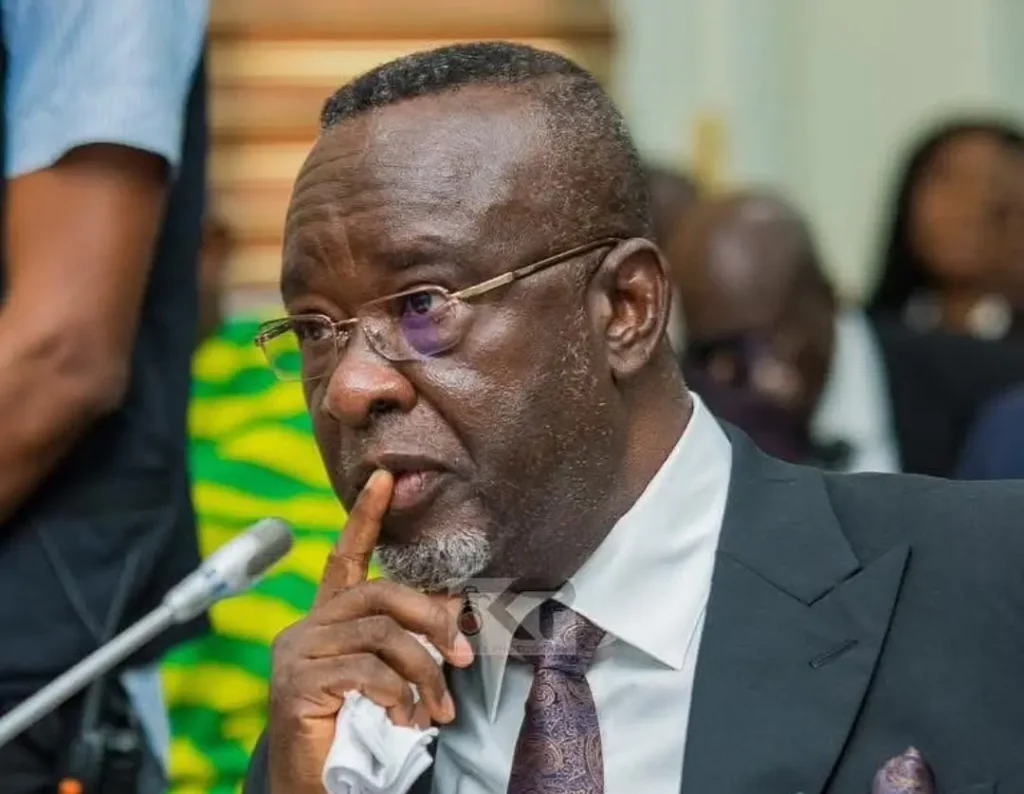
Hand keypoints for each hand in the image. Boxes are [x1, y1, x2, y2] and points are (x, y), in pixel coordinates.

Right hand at [266, 470, 474, 793]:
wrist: (313, 786)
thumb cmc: (354, 731)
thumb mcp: (390, 678)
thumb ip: (413, 640)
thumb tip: (455, 607)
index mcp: (329, 621)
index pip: (346, 557)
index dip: (366, 517)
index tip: (385, 479)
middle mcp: (307, 628)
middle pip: (380, 594)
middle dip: (432, 621)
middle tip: (464, 657)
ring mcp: (298, 654)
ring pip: (383, 635)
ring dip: (425, 673)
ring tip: (438, 709)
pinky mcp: (297, 683)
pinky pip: (368, 671)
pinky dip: (400, 695)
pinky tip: (405, 718)